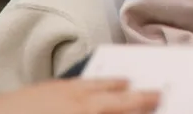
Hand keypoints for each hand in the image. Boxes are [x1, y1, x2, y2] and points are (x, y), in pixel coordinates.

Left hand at [0, 79, 159, 113]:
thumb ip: (96, 110)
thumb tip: (114, 106)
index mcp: (84, 110)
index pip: (121, 105)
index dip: (141, 102)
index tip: (158, 98)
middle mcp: (72, 98)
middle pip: (109, 93)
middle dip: (132, 93)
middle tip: (151, 91)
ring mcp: (52, 92)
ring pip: (89, 85)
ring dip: (109, 85)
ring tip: (122, 83)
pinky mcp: (34, 91)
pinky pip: (69, 84)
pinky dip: (83, 84)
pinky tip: (80, 87)